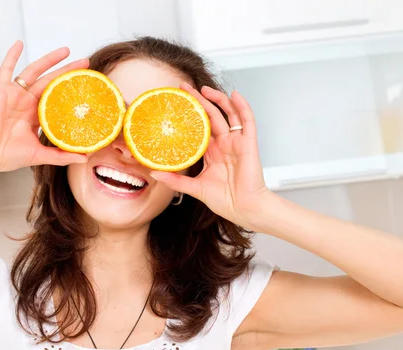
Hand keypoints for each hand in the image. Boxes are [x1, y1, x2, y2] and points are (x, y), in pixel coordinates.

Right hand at [0, 41, 88, 174]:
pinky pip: (6, 69)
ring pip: (35, 72)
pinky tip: (19, 43)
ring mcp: (14, 94)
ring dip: (49, 59)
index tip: (86, 85)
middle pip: (50, 81)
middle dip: (67, 71)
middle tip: (85, 62)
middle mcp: (26, 102)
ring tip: (66, 51)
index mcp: (35, 115)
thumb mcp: (40, 155)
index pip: (57, 98)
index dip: (70, 91)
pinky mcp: (1, 90)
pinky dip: (12, 55)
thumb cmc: (7, 156)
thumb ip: (61, 155)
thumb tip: (85, 158)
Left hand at [150, 83, 271, 229]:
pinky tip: (234, 94)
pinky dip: (242, 106)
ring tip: (203, 88)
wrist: (244, 209)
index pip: (199, 128)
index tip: (175, 104)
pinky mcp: (248, 143)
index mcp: (212, 153)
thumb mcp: (194, 188)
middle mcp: (224, 144)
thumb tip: (154, 173)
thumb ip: (175, 180)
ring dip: (217, 99)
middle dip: (198, 101)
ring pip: (228, 113)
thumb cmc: (226, 200)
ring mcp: (236, 142)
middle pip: (211, 116)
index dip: (189, 115)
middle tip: (184, 88)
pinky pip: (247, 120)